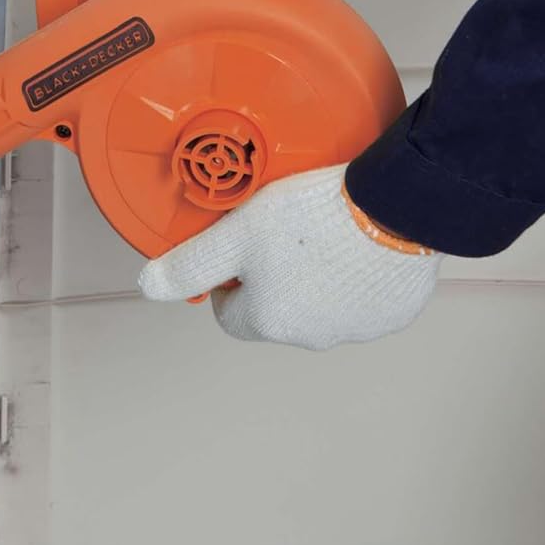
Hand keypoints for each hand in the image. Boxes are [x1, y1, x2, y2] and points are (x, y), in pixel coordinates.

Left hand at [138, 164, 441, 350]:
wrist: (394, 208)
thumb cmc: (314, 218)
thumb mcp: (235, 233)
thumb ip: (191, 263)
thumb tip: (150, 285)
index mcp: (268, 320)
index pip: (229, 312)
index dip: (229, 278)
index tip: (241, 250)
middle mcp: (311, 335)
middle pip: (276, 308)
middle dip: (275, 276)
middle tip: (284, 232)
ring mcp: (355, 328)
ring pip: (322, 304)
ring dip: (317, 277)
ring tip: (324, 232)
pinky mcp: (392, 313)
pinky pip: (365, 298)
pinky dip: (359, 277)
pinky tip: (359, 243)